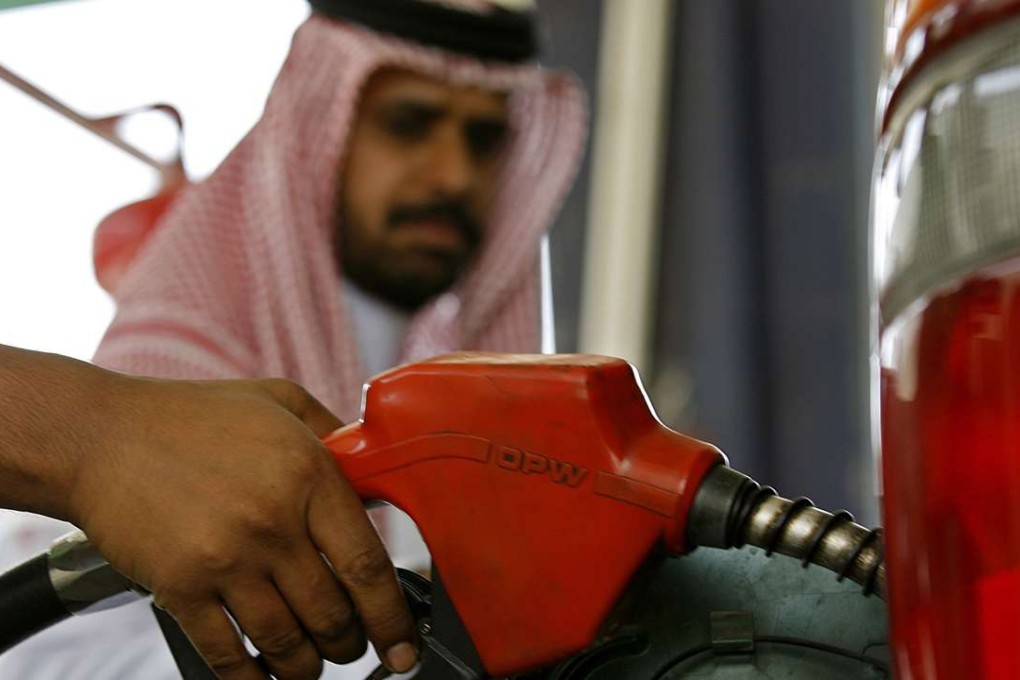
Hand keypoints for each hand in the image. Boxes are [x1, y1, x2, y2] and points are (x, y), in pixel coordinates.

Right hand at [68, 375, 417, 679]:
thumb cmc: (191, 416)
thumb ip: (333, 431)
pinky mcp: (179, 589)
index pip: (367, 564)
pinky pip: (227, 655)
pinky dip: (251, 678)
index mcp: (307, 475)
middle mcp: (271, 522)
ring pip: (286, 643)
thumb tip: (374, 467)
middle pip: (331, 613)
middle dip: (351, 644)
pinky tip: (264, 678)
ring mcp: (224, 560)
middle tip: (354, 647)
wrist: (99, 437)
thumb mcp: (278, 401)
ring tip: (312, 664)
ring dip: (307, 667)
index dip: (391, 616)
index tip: (403, 644)